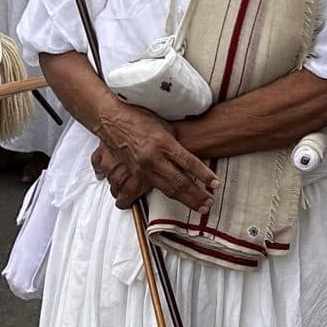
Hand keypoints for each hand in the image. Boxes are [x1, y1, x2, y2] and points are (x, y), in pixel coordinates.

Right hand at [92, 102, 216, 210]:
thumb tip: (189, 160)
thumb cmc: (139, 118)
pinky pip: (147, 190)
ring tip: (198, 207)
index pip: (188, 161)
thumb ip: (176, 145)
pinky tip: (172, 203)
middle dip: (197, 195)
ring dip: (184, 200)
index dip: (203, 174)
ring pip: (166, 189)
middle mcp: (153, 158)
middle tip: (209, 203)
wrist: (110, 119)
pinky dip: (163, 198)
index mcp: (163, 142)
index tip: (215, 185)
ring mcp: (141, 168)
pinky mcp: (132, 174)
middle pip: (179, 181)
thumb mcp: (164, 126)